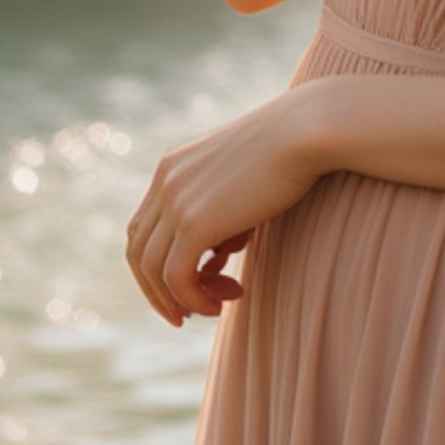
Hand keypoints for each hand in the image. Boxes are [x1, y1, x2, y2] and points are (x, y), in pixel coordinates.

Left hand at [125, 92, 319, 325]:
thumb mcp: (242, 184)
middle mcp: (165, 182)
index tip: (185, 287)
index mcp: (172, 167)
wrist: (306, 131)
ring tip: (213, 310)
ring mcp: (176, 201)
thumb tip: (212, 262)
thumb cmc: (289, 152)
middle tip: (186, 314)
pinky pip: (176, 277)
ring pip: (152, 270)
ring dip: (178, 300)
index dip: (155, 265)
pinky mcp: (194, 222)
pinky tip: (221, 305)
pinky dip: (192, 299)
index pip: (142, 228)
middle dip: (158, 290)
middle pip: (138, 251)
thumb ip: (221, 219)